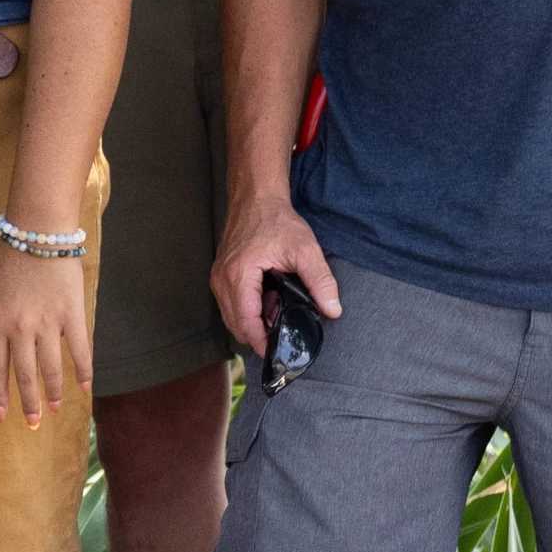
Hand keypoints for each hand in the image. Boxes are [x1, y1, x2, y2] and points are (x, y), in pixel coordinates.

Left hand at [0, 241, 91, 423]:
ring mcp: (47, 324)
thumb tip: (11, 349)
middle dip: (28, 403)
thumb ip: (0, 321)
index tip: (1, 415)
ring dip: (53, 393)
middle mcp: (20, 329)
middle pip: (25, 375)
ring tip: (54, 410)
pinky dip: (83, 372)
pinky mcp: (72, 316)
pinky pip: (80, 351)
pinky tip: (84, 388)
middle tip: (32, 424)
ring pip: (51, 369)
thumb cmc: (11, 257)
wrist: (38, 233)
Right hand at [206, 195, 337, 372]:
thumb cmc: (276, 220)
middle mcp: (222, 279)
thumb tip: (333, 310)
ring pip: (231, 317)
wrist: (256, 198)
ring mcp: (218, 278)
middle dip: (258, 334)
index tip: (278, 353)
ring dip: (252, 322)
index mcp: (239, 275)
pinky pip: (230, 304)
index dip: (261, 341)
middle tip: (283, 333)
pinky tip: (268, 302)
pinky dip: (247, 311)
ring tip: (277, 315)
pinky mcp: (221, 275)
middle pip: (235, 324)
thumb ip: (321, 282)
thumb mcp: (305, 250)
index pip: (245, 322)